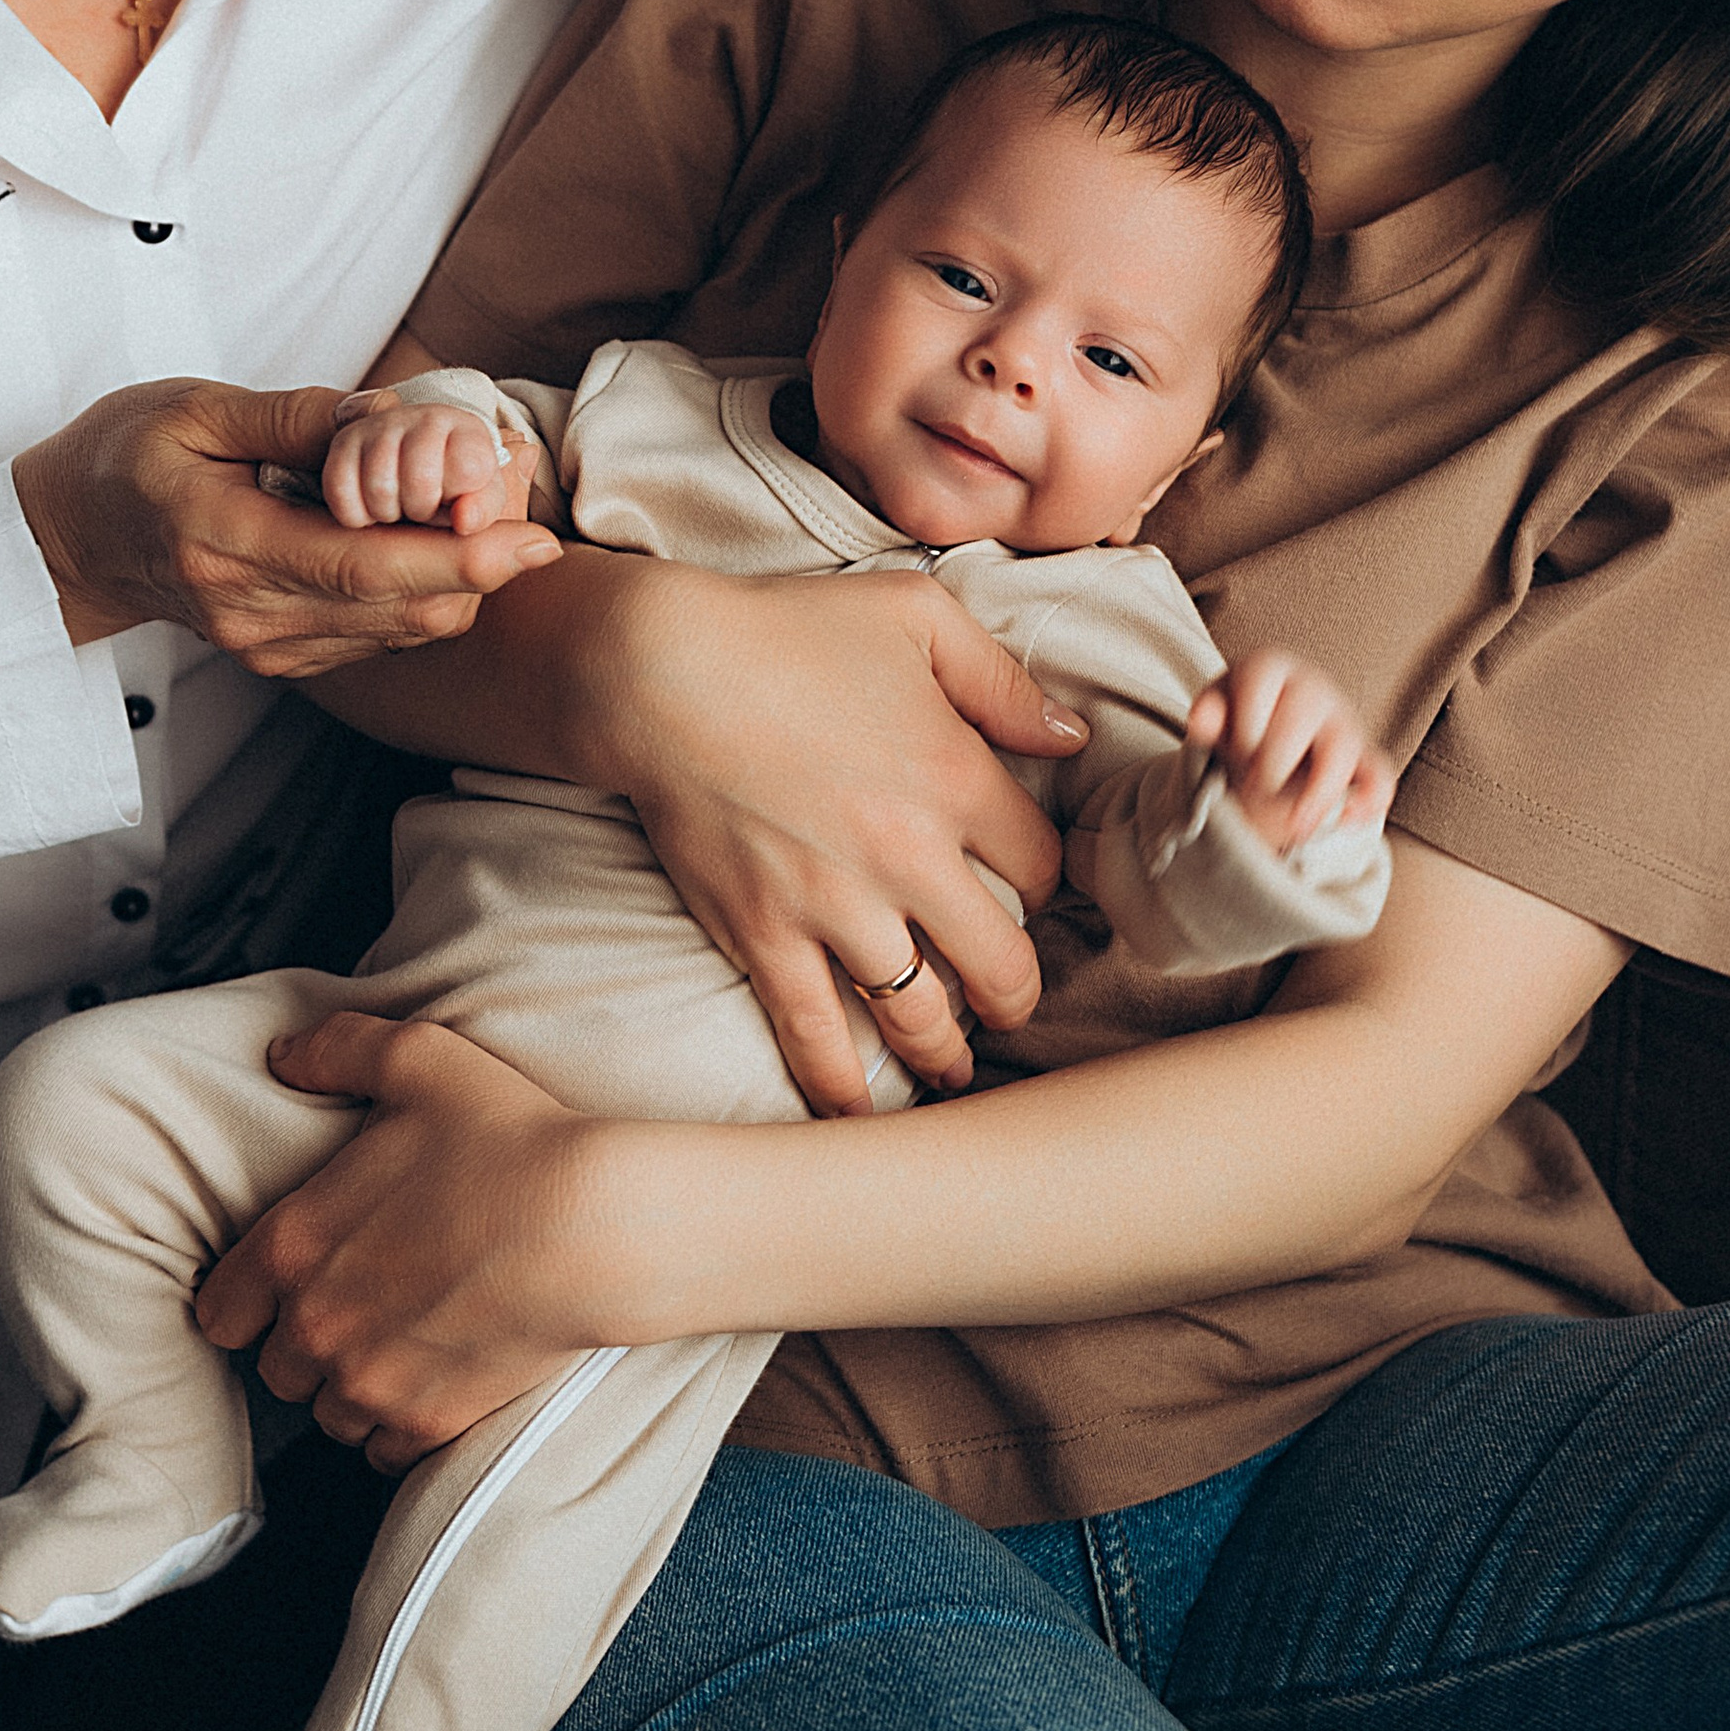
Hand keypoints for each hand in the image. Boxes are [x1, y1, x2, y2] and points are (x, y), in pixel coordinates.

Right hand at [13, 376, 561, 676]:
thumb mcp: (195, 408)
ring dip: (462, 580)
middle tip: (531, 506)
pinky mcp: (281, 657)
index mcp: (223, 542)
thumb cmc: (124, 458)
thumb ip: (294, 416)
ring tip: (496, 510)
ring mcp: (265, 645)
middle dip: (482, 564)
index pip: (363, 568)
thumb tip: (386, 416)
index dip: (458, 557)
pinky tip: (442, 541)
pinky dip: (424, 595)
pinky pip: (376, 636)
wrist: (67, 538)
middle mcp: (248, 611)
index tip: (532, 535)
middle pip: (397, 610)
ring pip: (398, 631)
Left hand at [197, 1012, 615, 1468]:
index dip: (248, 1300)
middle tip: (362, 1306)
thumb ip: (338, 1050)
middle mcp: (315, 1325)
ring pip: (329, 1412)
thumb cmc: (509, 1137)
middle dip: (307, 1343)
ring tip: (403, 1344)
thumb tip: (283, 1055)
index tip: (284, 1287)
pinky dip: (401, 1425)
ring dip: (353, 1386)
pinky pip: (384, 1450)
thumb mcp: (420, 1060)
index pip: (220, 1311)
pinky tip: (437, 1378)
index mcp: (293, 1245)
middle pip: (276, 1368)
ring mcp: (370, 1382)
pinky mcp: (428, 1421)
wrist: (592, 1225)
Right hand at [591, 560, 1083, 1112]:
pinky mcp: (763, 935)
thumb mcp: (916, 618)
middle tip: (1009, 1003)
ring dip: (945, 1051)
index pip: (1041, 864)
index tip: (1032, 891)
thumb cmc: (787, 630)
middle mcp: (909, 858)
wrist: (659, 669)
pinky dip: (841, 1085)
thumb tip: (1070, 735)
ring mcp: (835, 907)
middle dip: (1014, 995)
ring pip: (919, 1014)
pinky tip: (859, 1112)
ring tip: (952, 1067)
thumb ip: (1002, 680)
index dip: (1046, 881)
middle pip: (999, 962)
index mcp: (957, 779)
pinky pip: (814, 1032)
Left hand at [1185, 650, 1393, 852]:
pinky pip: (1379, 777)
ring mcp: (1342, 722)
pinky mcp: (1364, 758)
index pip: (1261, 678)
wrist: (1271, 727)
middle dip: (1275, 761)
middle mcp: (1312, 689)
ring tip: (1296, 828)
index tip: (1236, 752)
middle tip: (1252, 790)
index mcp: (1270, 668)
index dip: (1247, 719)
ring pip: (1343, 750)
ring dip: (1320, 794)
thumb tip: (1200, 721)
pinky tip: (1346, 821)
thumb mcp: (1216, 708)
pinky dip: (1369, 801)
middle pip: (1302, 715)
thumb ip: (1208, 713)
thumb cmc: (1239, 715)